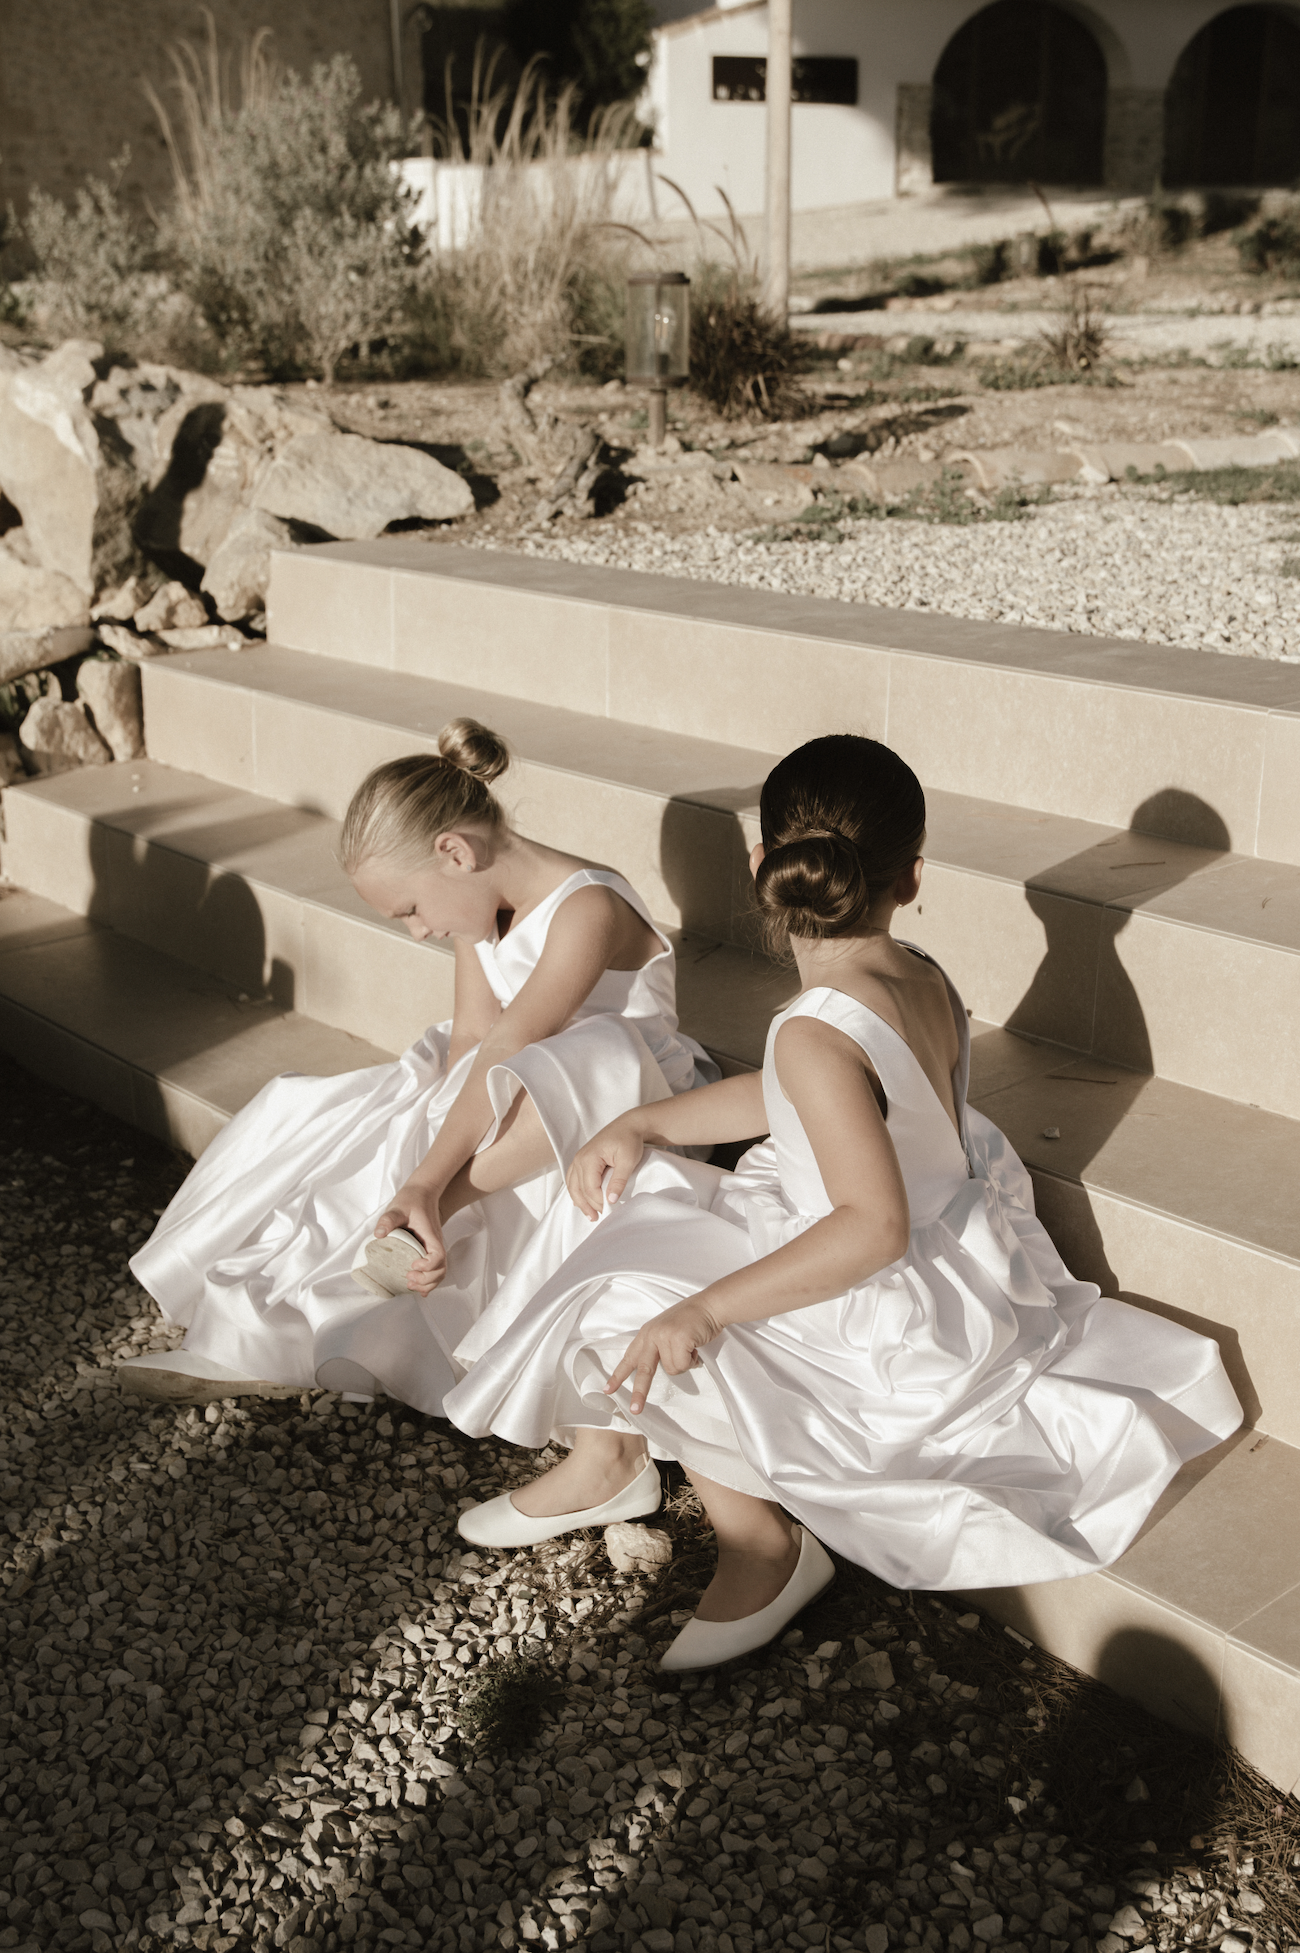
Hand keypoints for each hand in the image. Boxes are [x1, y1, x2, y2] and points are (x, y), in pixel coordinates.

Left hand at [375, 1183, 446, 1294]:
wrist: (422, 1194)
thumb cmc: (411, 1200)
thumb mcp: (398, 1208)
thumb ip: (389, 1220)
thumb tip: (379, 1234)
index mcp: (431, 1236)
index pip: (438, 1256)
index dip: (427, 1265)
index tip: (412, 1265)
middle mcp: (435, 1244)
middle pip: (440, 1270)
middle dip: (426, 1280)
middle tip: (408, 1278)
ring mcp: (433, 1249)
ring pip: (439, 1273)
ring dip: (427, 1283)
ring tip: (410, 1284)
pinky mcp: (428, 1250)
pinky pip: (434, 1270)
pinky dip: (428, 1281)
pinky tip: (417, 1287)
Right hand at [567, 1115, 647, 1221]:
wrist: (628, 1125)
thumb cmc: (629, 1140)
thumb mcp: (628, 1160)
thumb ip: (619, 1180)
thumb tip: (611, 1200)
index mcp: (589, 1158)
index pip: (589, 1188)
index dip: (598, 1202)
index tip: (610, 1209)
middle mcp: (579, 1159)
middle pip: (579, 1189)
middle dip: (588, 1205)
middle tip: (597, 1218)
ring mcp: (578, 1159)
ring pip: (572, 1186)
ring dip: (580, 1201)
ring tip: (590, 1215)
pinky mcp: (581, 1160)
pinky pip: (573, 1179)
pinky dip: (577, 1192)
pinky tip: (582, 1202)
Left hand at [604, 1297, 721, 1413]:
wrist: (710, 1305)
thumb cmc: (692, 1320)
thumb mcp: (666, 1331)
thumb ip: (657, 1347)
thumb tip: (657, 1368)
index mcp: (646, 1334)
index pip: (629, 1357)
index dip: (618, 1375)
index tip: (607, 1390)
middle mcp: (652, 1335)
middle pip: (644, 1370)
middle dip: (639, 1392)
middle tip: (635, 1410)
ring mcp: (665, 1336)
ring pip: (672, 1370)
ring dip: (684, 1363)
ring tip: (690, 1348)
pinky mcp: (679, 1339)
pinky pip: (684, 1364)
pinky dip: (693, 1360)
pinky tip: (696, 1347)